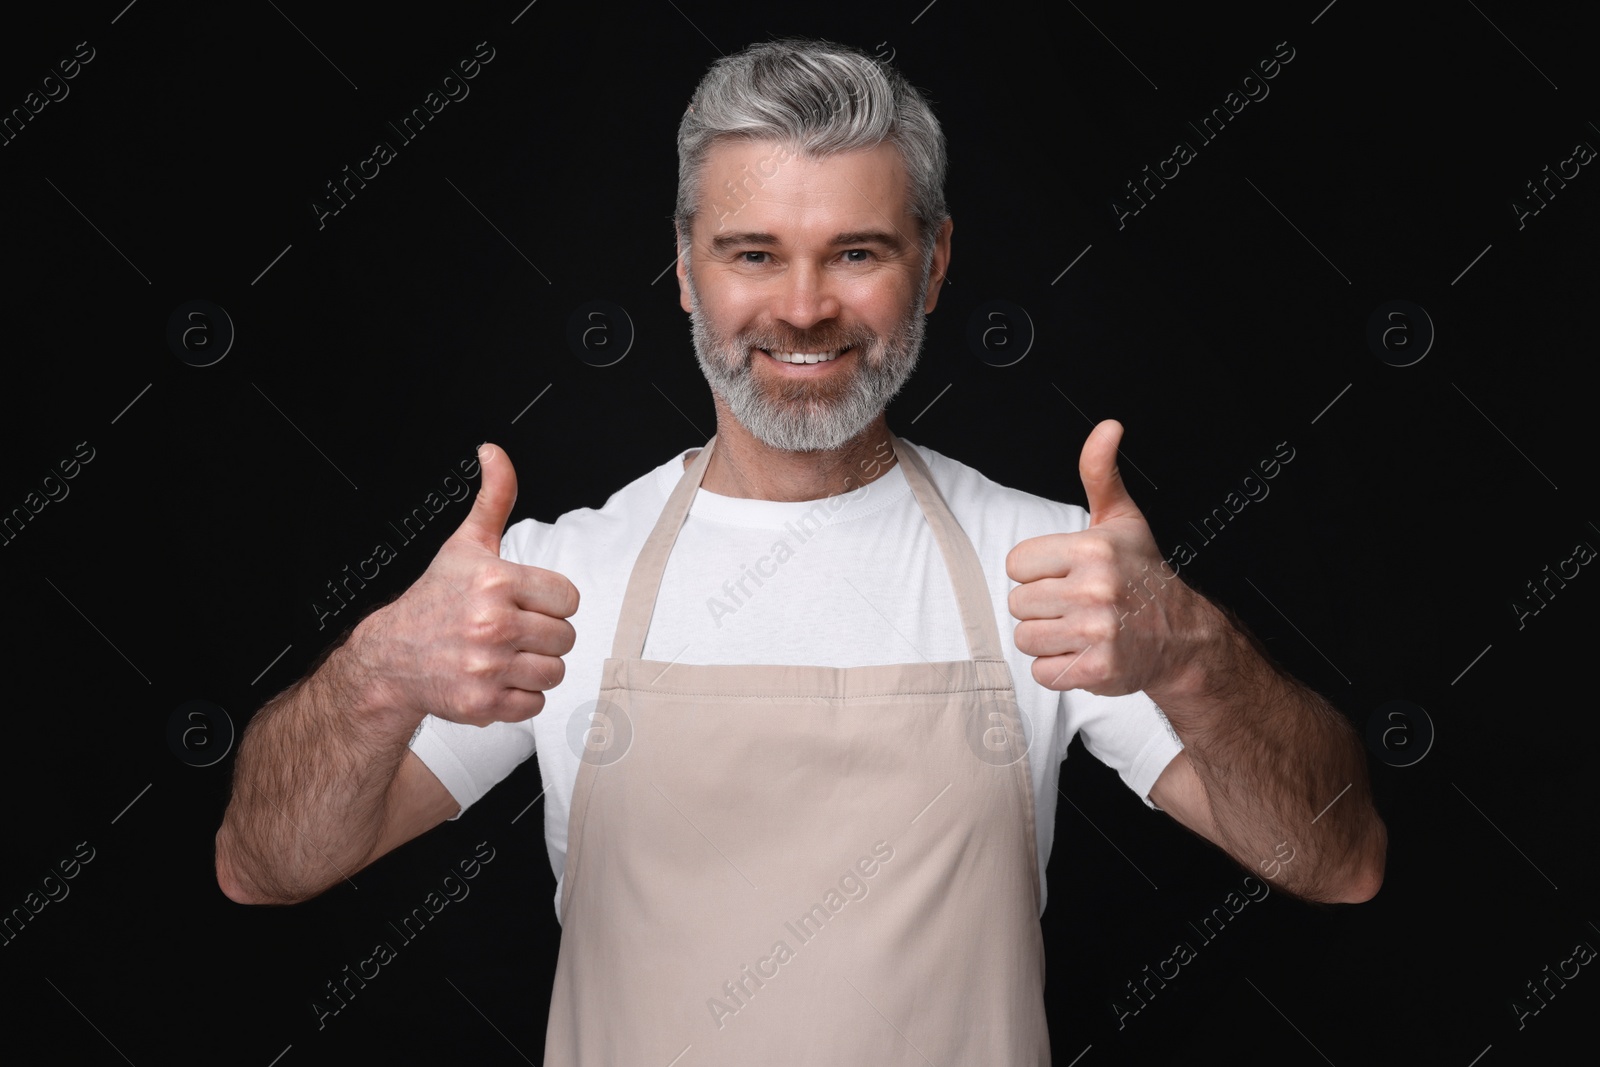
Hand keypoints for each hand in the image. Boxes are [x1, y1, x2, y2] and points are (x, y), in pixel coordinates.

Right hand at [351, 443, 578, 725]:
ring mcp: (487, 667)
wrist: (391, 657)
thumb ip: (493, 498)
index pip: (568, 598)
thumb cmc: (434, 600)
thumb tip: (494, 453)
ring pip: (555, 671)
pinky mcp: (483, 703)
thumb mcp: (465, 545)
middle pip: (565, 637)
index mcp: (496, 582)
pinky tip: (494, 677)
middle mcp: (492, 625)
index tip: (523, 602)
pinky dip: (519, 695)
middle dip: (542, 634)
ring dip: (534, 666)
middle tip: (509, 629)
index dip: (548, 601)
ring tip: (503, 654)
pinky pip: (535, 703)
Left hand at [1006, 420, 1197, 695]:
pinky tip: (1084, 653)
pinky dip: (1059, 669)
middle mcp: (1094, 590)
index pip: (1016, 565)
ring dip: (1048, 639)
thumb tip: (1107, 428)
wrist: (1182, 635)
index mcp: (1092, 550)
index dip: (1037, 572)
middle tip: (1077, 604)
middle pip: (1019, 604)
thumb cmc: (1144, 575)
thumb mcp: (1122, 518)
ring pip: (1026, 639)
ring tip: (1080, 628)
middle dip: (1043, 607)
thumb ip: (1100, 473)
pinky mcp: (1097, 670)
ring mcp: (1096, 633)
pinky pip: (1043, 672)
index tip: (1066, 574)